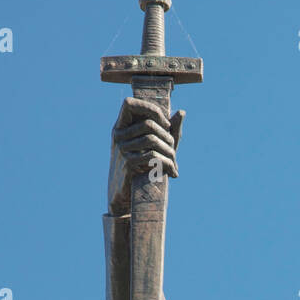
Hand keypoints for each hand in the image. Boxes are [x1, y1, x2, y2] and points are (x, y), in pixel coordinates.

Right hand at [107, 98, 184, 215]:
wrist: (126, 196)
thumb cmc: (141, 168)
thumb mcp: (155, 147)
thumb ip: (168, 131)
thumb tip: (182, 112)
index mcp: (122, 127)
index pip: (129, 104)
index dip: (149, 108)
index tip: (165, 124)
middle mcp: (118, 136)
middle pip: (148, 123)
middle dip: (167, 136)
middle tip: (173, 149)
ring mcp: (121, 150)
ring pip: (152, 140)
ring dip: (169, 152)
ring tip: (174, 163)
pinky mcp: (127, 165)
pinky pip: (152, 157)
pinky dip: (167, 165)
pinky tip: (172, 173)